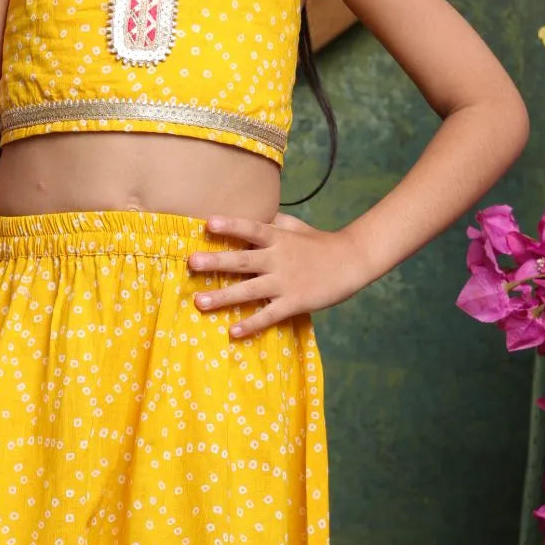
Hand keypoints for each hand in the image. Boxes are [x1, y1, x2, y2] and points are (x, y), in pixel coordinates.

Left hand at [187, 212, 369, 339]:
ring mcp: (285, 282)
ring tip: (199, 301)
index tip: (208, 223)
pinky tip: (233, 331)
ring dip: (223, 296)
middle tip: (192, 262)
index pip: (252, 229)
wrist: (352, 261)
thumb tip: (253, 212)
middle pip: (243, 261)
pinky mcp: (294, 302)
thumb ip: (273, 221)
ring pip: (249, 290)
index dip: (231, 225)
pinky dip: (251, 324)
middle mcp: (278, 259)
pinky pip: (269, 315)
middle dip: (216, 262)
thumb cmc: (320, 243)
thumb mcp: (296, 226)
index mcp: (279, 239)